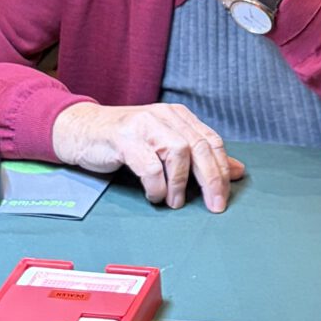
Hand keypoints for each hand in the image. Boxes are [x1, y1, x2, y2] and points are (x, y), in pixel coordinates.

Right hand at [50, 101, 243, 211]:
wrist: (82, 131)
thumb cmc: (126, 142)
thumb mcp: (166, 146)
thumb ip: (199, 158)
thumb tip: (238, 172)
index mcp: (178, 116)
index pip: (211, 140)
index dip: (222, 169)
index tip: (225, 196)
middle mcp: (164, 115)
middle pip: (198, 146)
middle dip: (211, 179)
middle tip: (214, 205)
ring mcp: (143, 124)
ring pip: (177, 152)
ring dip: (179, 183)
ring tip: (174, 202)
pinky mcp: (123, 138)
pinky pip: (149, 164)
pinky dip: (156, 185)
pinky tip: (154, 195)